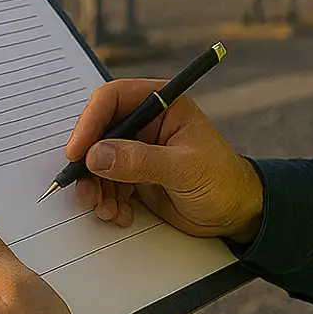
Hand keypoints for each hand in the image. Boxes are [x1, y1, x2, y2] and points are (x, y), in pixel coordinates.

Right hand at [64, 78, 263, 242]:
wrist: (234, 213)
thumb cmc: (222, 180)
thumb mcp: (183, 169)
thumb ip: (140, 161)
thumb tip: (97, 156)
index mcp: (162, 104)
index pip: (114, 98)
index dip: (90, 121)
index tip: (78, 152)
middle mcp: (146, 122)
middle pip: (99, 131)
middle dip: (88, 163)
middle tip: (85, 190)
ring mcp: (138, 149)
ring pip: (98, 160)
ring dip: (96, 187)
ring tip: (107, 210)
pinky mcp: (134, 174)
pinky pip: (106, 182)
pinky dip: (106, 199)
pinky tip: (120, 214)